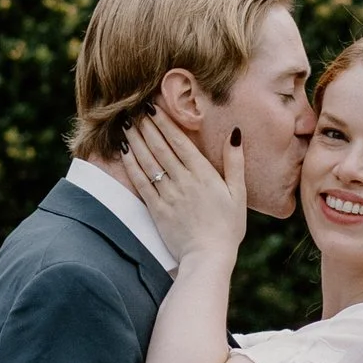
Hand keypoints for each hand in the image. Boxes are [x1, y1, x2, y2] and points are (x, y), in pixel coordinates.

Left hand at [120, 111, 247, 268]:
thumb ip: (235, 163)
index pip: (180, 141)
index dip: (165, 122)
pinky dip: (131, 164)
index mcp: (203, 174)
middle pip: (160, 147)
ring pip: (148, 161)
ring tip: (127, 123)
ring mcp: (168, 195)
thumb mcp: (239, 193)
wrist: (208, 256)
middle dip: (147, 125)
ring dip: (136, 140)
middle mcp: (183, 180)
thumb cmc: (228, 226)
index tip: (154, 106)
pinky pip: (141, 182)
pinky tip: (124, 151)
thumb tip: (235, 134)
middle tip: (135, 107)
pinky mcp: (156, 209)